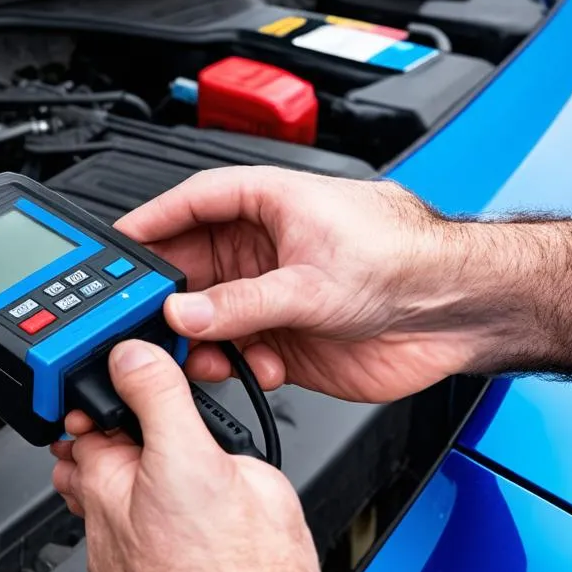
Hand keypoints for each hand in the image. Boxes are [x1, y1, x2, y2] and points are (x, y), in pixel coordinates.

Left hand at [52, 340, 335, 571]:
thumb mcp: (227, 457)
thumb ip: (169, 400)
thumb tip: (137, 357)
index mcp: (121, 477)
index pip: (89, 415)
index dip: (115, 398)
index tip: (137, 390)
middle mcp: (100, 524)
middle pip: (87, 465)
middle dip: (114, 445)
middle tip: (158, 440)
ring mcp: (106, 569)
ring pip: (102, 513)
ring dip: (125, 495)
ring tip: (175, 494)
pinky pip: (119, 559)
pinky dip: (139, 544)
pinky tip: (178, 546)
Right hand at [115, 166, 487, 403]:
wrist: (458, 311)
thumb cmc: (407, 260)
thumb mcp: (312, 282)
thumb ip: (241, 303)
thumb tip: (184, 311)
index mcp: (268, 205)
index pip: (190, 204)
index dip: (150, 223)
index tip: (114, 248)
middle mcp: (265, 247)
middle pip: (191, 265)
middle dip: (168, 295)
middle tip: (145, 320)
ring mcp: (273, 292)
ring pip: (209, 314)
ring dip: (202, 338)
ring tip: (204, 355)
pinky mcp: (285, 334)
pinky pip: (237, 350)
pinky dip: (237, 363)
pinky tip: (259, 367)